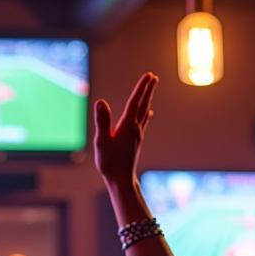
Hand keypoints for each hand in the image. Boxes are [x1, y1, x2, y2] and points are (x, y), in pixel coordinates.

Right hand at [93, 72, 157, 188]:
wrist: (121, 181)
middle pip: (143, 105)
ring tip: (151, 88)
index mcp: (127, 126)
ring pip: (144, 112)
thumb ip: (102, 121)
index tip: (148, 75)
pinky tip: (149, 112)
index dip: (141, 87)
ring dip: (148, 99)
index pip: (135, 102)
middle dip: (148, 90)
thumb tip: (101, 102)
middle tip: (153, 76)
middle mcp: (135, 128)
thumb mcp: (101, 142)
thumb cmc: (109, 163)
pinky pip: (143, 122)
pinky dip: (146, 114)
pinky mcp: (136, 141)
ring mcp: (137, 135)